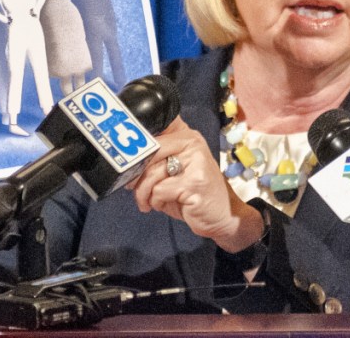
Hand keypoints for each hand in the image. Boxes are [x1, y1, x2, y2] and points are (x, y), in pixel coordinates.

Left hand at [126, 116, 264, 253]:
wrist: (223, 215)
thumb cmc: (194, 194)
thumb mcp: (177, 172)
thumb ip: (158, 161)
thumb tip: (125, 158)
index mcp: (187, 137)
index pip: (154, 134)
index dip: (135, 149)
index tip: (126, 164)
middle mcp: (193, 144)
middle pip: (150, 152)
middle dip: (135, 173)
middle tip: (130, 186)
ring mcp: (195, 163)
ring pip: (152, 173)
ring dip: (142, 193)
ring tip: (146, 202)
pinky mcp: (194, 184)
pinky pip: (160, 191)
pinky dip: (155, 201)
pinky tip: (160, 205)